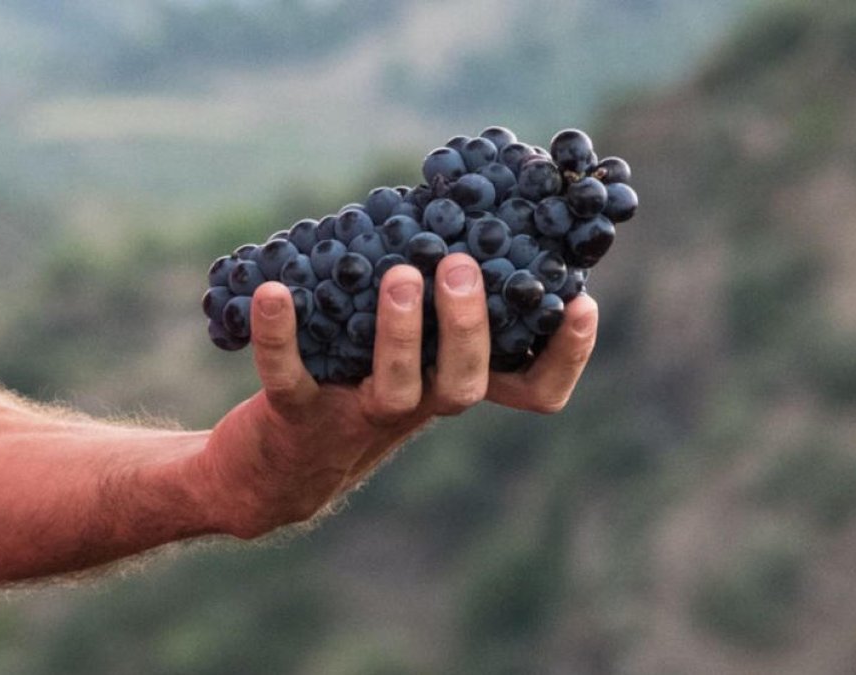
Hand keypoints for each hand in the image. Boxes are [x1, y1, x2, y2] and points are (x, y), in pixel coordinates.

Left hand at [194, 253, 598, 537]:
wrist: (276, 467)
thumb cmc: (352, 377)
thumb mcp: (405, 343)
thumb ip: (434, 295)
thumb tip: (465, 203)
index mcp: (453, 382)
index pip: (533, 391)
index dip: (566, 357)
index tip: (581, 303)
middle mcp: (420, 405)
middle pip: (464, 383)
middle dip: (468, 325)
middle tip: (459, 266)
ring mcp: (361, 417)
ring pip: (397, 388)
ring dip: (400, 332)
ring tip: (398, 275)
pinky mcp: (297, 419)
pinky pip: (291, 378)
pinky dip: (282, 336)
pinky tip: (274, 292)